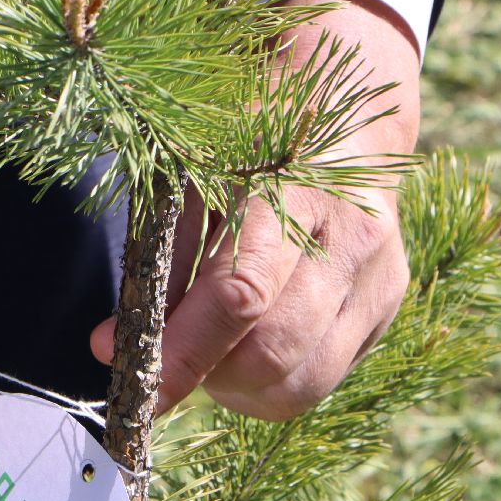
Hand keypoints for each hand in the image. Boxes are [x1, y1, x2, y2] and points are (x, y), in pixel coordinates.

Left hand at [90, 0, 420, 419]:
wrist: (338, 115)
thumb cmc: (241, 146)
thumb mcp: (191, 179)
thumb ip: (158, 261)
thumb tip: (114, 348)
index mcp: (291, 187)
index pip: (240, 295)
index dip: (182, 351)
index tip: (134, 383)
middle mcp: (350, 235)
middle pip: (272, 351)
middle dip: (207, 373)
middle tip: (171, 358)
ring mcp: (379, 275)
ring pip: (301, 382)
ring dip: (239, 385)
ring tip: (213, 351)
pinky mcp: (387, 306)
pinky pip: (323, 379)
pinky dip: (273, 382)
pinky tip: (252, 345)